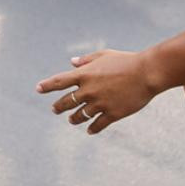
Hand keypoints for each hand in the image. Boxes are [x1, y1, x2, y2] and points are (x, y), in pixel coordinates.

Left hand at [36, 50, 162, 133]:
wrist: (146, 73)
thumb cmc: (126, 61)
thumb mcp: (103, 55)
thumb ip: (86, 60)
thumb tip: (72, 62)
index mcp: (84, 75)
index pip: (59, 82)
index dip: (46, 86)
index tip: (38, 89)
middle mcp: (89, 90)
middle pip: (67, 102)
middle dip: (58, 106)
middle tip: (54, 109)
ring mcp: (100, 103)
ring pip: (80, 115)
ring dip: (74, 119)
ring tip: (71, 120)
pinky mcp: (112, 114)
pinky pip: (97, 124)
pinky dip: (92, 128)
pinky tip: (89, 130)